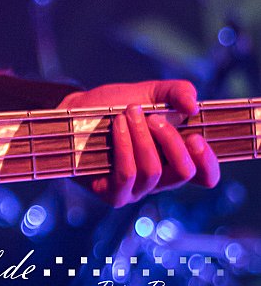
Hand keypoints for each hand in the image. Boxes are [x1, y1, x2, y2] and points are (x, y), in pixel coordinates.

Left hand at [59, 80, 219, 206]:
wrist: (77, 109)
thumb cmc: (114, 105)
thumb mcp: (149, 92)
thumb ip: (176, 92)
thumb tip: (194, 105)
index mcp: (174, 158)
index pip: (205, 175)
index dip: (208, 162)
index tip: (196, 137)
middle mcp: (160, 178)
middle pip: (183, 172)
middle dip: (171, 140)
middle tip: (153, 117)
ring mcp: (137, 189)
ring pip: (153, 171)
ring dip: (141, 138)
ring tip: (127, 114)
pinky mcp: (113, 193)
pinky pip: (127, 175)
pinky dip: (124, 147)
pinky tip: (118, 126)